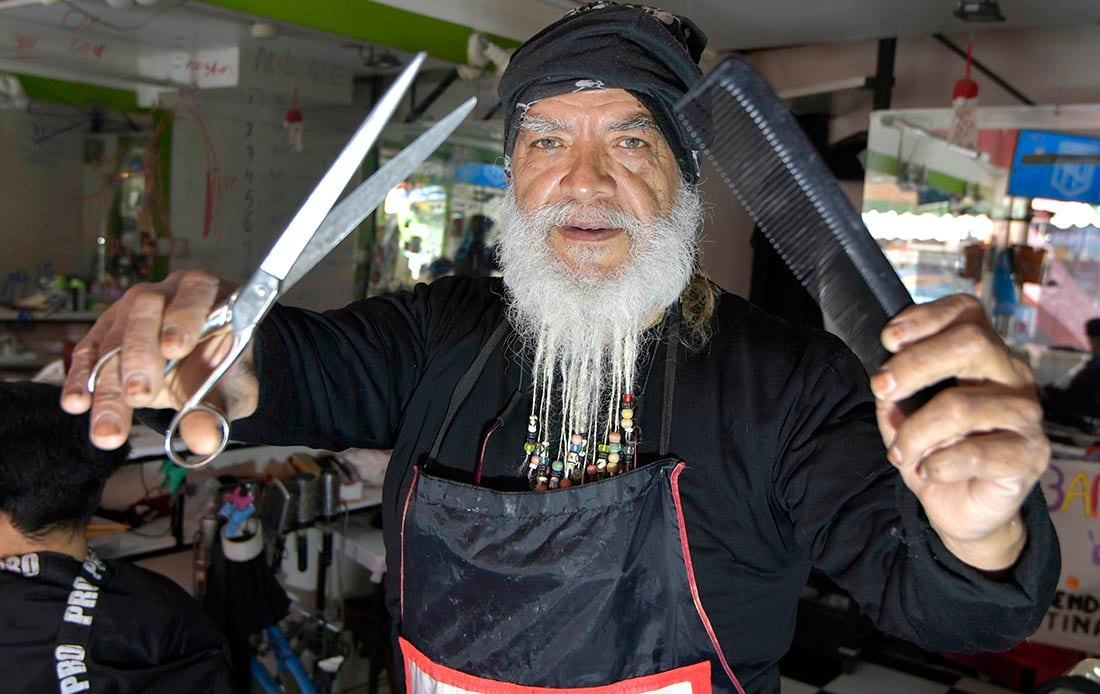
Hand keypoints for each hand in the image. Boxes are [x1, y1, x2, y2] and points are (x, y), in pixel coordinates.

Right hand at [61, 270, 259, 453]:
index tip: (175, 348)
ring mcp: (128, 313)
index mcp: (205, 295)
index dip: (184, 318)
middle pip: (144, 316)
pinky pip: (88, 354)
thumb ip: (217, 409)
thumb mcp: (228, 389)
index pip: (194, 295)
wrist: (205, 368)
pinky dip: (81, 380)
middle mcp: (163, 296)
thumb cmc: (222, 367)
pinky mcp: (103, 334)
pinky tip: (77, 404)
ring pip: (112, 340)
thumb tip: (204, 443)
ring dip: (108, 385)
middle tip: (139, 395)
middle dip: (140, 356)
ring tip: (108, 427)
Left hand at [870, 294, 1048, 570]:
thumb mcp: (904, 414)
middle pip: (971, 343)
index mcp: (984, 353)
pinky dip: (940, 463)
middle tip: (881, 388)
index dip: (924, 318)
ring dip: (916, 432)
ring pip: (962, 405)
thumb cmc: (935, 449)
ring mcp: (1026, 414)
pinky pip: (979, 452)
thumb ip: (895, 392)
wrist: (961, 506)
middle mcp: (1012, 374)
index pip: (965, 311)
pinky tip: (928, 471)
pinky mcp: (1031, 454)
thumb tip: (885, 383)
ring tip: (900, 453)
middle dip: (914, 365)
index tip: (888, 340)